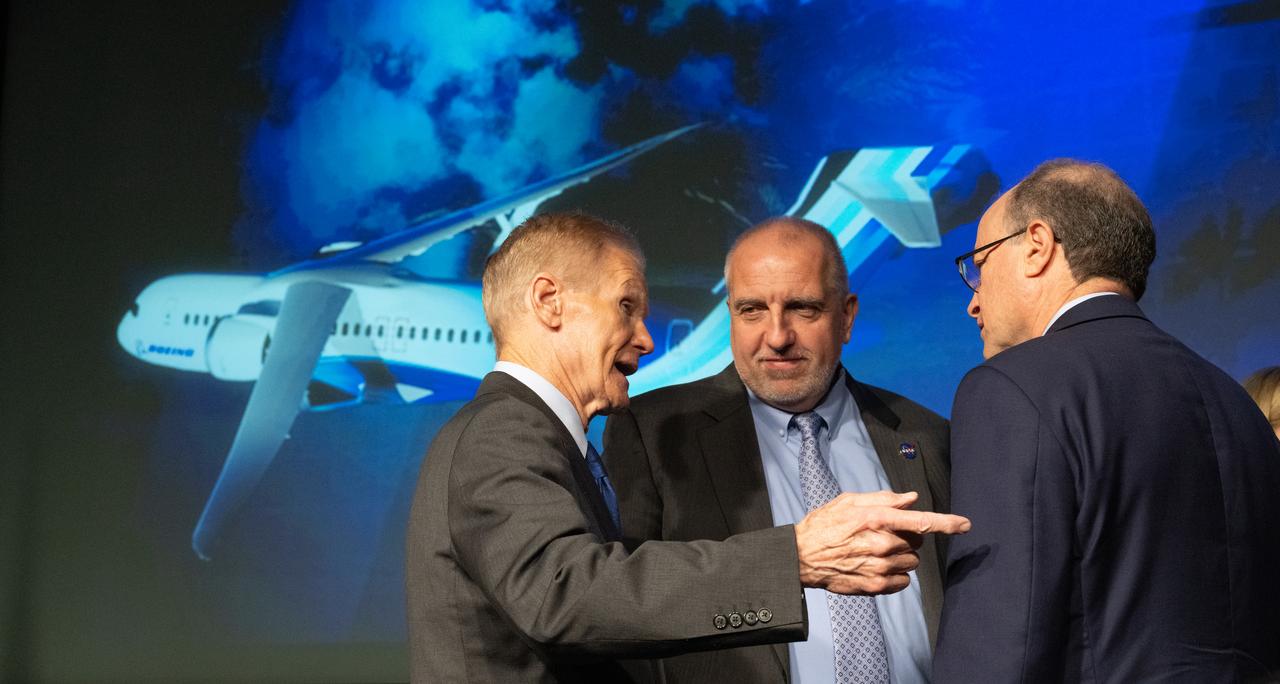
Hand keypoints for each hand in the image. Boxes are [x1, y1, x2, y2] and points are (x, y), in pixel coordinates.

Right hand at [794, 490, 970, 594]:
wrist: (801, 557)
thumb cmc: (824, 525)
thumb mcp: (849, 502)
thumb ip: (883, 499)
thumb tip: (911, 498)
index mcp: (876, 519)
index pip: (921, 522)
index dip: (947, 523)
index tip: (965, 524)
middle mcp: (881, 543)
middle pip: (916, 542)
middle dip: (906, 537)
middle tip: (881, 535)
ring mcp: (879, 567)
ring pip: (912, 562)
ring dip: (901, 557)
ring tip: (875, 552)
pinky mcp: (876, 586)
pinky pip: (903, 582)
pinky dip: (896, 575)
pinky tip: (875, 566)